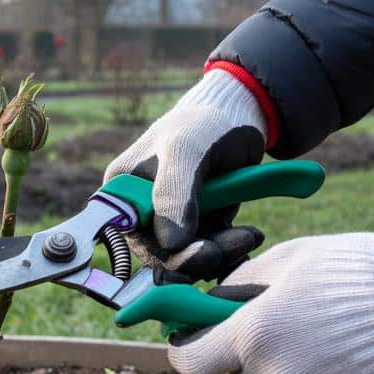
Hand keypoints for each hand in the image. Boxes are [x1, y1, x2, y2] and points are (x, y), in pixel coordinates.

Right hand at [104, 68, 267, 255]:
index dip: (163, 255)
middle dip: (198, 255)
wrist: (237, 117)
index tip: (200, 253)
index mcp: (122, 193)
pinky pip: (209, 251)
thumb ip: (173, 194)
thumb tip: (170, 245)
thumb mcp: (184, 151)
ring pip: (191, 256)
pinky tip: (250, 237)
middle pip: (163, 254)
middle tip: (234, 245)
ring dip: (222, 253)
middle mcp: (141, 211)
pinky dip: (230, 250)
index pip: (134, 239)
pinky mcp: (197, 225)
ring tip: (251, 235)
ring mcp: (170, 220)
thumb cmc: (202, 124)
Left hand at [166, 232, 373, 373]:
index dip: (188, 348)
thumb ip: (236, 287)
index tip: (197, 334)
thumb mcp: (283, 259)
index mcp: (252, 334)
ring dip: (283, 364)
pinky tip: (344, 347)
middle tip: (276, 320)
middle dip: (243, 351)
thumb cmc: (352, 267)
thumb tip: (211, 306)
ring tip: (323, 328)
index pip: (189, 363)